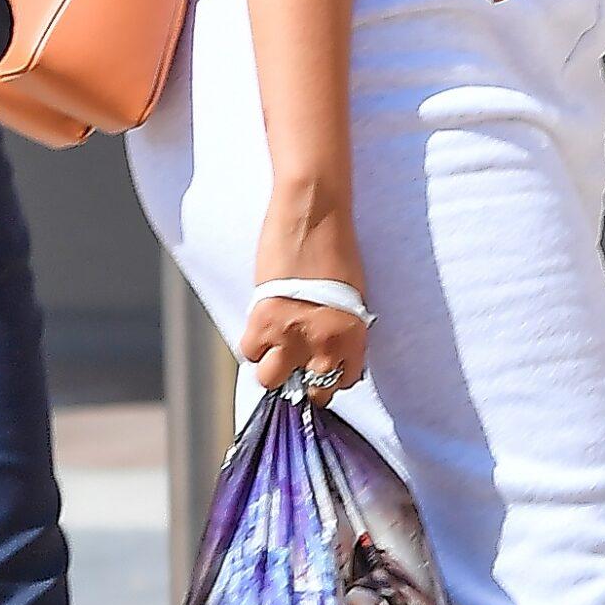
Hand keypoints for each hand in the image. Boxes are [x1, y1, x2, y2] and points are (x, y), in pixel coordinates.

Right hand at [242, 186, 369, 395]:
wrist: (314, 213)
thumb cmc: (337, 247)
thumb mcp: (353, 295)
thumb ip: (342, 331)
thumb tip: (328, 354)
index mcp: (354, 336)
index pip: (342, 382)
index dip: (329, 374)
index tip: (320, 365)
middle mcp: (325, 343)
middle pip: (310, 391)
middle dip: (301, 378)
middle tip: (295, 356)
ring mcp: (292, 336)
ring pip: (271, 379)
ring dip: (272, 364)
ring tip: (276, 338)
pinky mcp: (263, 320)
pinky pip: (250, 351)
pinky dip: (253, 340)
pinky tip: (264, 318)